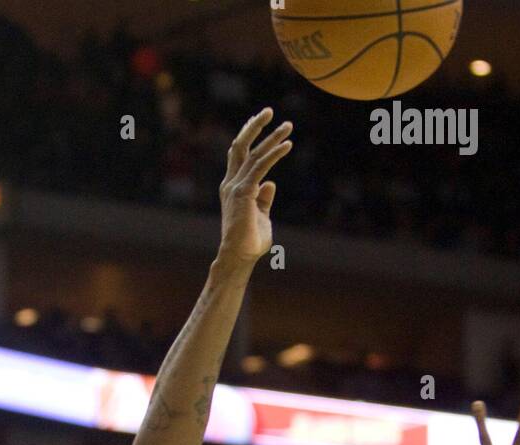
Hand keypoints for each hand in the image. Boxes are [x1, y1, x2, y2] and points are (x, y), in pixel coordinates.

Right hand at [217, 108, 292, 268]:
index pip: (238, 155)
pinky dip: (274, 154)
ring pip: (253, 154)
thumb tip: (270, 184)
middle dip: (254, 127)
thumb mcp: (261, 216)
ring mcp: (236, 187)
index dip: (247, 136)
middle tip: (269, 110)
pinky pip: (261, 167)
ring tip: (288, 125)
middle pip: (241, 147)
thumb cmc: (250, 242)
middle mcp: (231, 183)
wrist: (239, 257)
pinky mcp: (244, 193)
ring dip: (272, 137)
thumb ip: (264, 199)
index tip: (257, 120)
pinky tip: (287, 145)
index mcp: (233, 187)